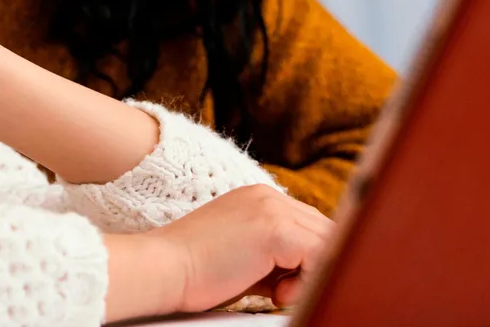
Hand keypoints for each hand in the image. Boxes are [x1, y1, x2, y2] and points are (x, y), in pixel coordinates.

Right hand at [153, 185, 332, 311]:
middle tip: (281, 291)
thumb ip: (276, 255)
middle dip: (313, 266)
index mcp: (258, 198)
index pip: (308, 224)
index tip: (284, 284)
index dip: (307, 258)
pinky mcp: (276, 229)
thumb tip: (311, 272)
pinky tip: (276, 293)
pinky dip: (308, 280)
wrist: (163, 269)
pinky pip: (321, 255)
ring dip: (311, 274)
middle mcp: (267, 196)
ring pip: (327, 242)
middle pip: (323, 230)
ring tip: (277, 292)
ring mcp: (272, 209)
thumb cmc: (195, 272)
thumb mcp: (243, 255)